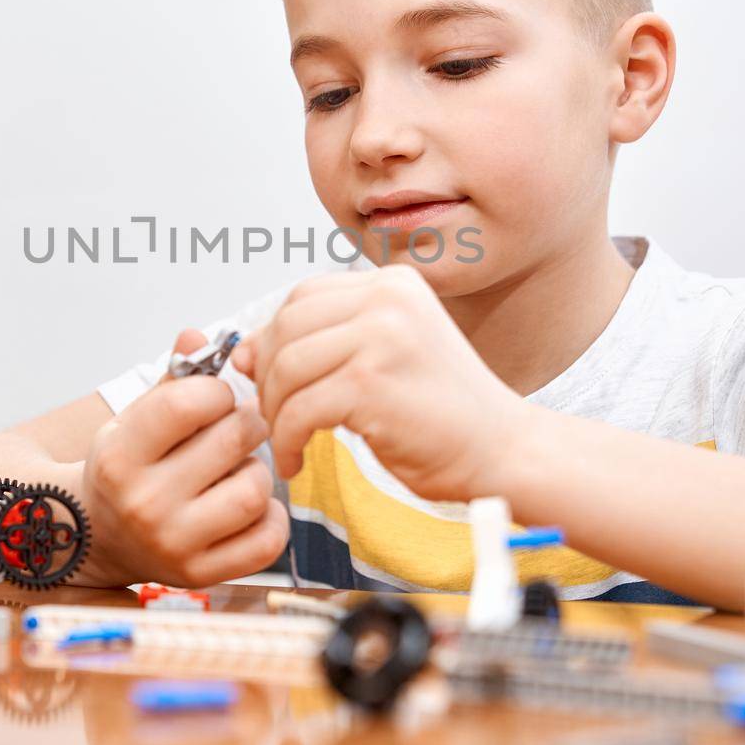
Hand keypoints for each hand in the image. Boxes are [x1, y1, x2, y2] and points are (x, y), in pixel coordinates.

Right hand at [81, 329, 288, 587]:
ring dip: (257, 472)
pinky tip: (249, 506)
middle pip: (234, 439)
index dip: (216, 392)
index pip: (189, 402)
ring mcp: (173, 544)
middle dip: (246, 424)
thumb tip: (197, 336)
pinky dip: (272, 518)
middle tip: (236, 429)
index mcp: (120, 455)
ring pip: (255, 489)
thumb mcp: (135, 418)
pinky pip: (268, 539)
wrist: (100, 537)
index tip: (214, 400)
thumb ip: (172, 378)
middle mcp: (143, 502)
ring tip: (237, 470)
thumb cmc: (128, 467)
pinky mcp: (202, 574)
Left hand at [234, 264, 526, 502]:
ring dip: (274, 413)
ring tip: (287, 441)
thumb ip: (321, 345)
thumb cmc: (444, 413)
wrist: (503, 451)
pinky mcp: (372, 383)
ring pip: (286, 368)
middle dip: (267, 377)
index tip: (270, 379)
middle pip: (286, 327)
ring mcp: (382, 337)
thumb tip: (241, 351)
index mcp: (393, 284)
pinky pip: (299, 409)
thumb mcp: (382, 359)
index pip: (302, 297)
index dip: (274, 339)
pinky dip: (287, 441)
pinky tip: (297, 460)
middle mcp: (388, 298)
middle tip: (274, 416)